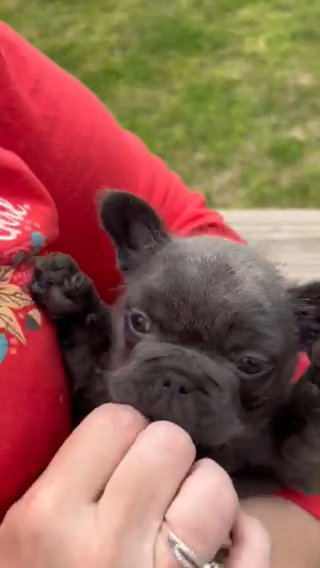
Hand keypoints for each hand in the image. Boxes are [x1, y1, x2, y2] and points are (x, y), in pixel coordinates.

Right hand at [0, 404, 269, 566]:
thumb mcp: (23, 537)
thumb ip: (65, 482)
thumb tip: (123, 435)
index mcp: (51, 518)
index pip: (115, 422)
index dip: (123, 432)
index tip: (120, 454)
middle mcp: (109, 545)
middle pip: (170, 442)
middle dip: (165, 455)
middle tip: (152, 482)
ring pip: (216, 487)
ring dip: (204, 490)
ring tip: (182, 513)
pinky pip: (252, 543)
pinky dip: (241, 535)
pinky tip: (217, 545)